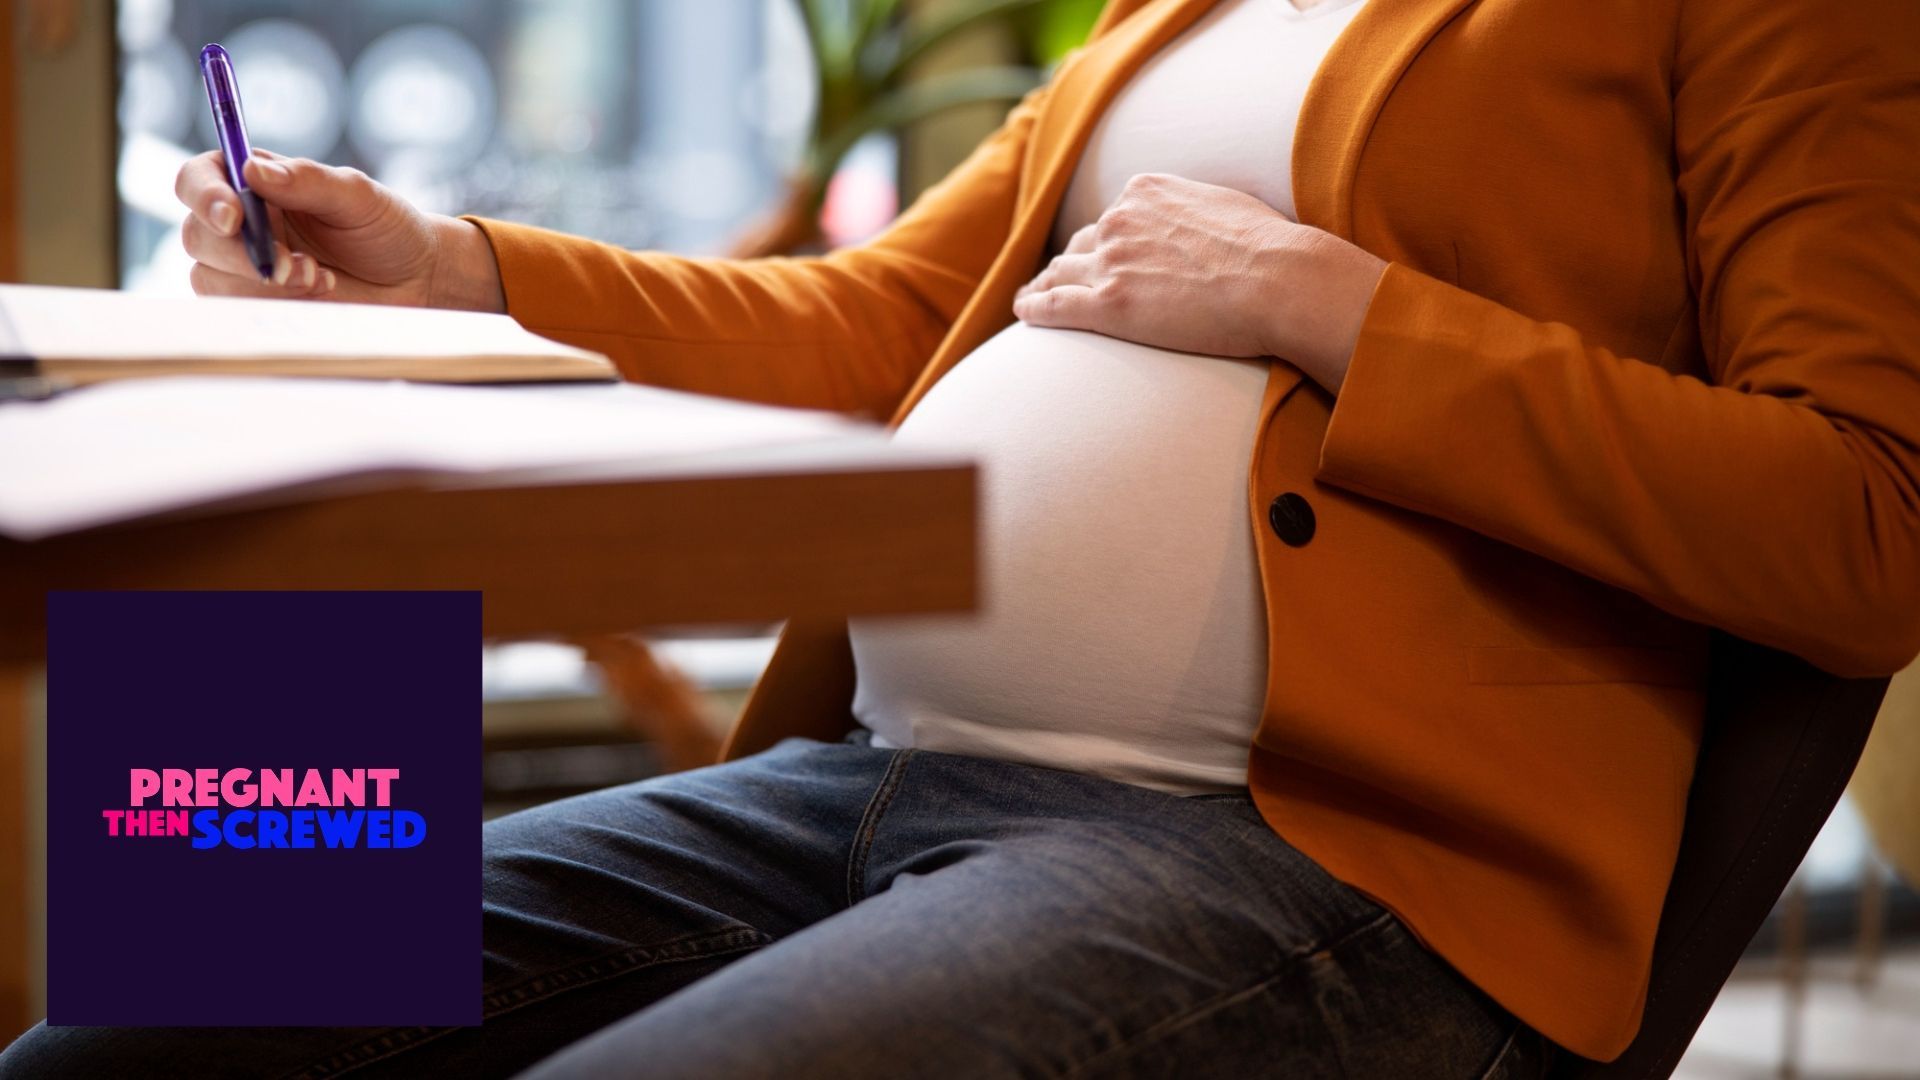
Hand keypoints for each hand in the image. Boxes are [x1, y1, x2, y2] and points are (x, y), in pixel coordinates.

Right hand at [175, 149, 504, 312]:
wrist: (414, 279)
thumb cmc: (385, 227)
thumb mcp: (356, 196)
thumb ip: (308, 181)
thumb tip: (253, 169)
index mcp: (254, 182)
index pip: (198, 179)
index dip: (204, 197)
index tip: (233, 217)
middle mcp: (240, 222)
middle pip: (198, 235)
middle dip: (241, 254)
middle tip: (294, 265)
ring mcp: (243, 266)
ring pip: (210, 278)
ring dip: (261, 285)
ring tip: (320, 278)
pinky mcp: (258, 304)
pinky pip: (237, 310)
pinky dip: (275, 305)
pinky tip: (319, 293)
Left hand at [1012, 173, 1387, 392]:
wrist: (1277, 280)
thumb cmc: (1268, 248)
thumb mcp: (1224, 204)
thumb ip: (1193, 208)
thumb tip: (1195, 220)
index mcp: (1145, 192)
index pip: (1112, 217)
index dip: (1105, 241)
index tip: (1102, 255)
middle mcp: (1118, 221)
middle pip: (1080, 245)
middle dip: (1071, 263)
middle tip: (1059, 280)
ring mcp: (1110, 262)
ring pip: (1060, 273)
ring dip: (1044, 286)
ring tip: (1031, 299)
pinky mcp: (1108, 305)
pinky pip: (1055, 306)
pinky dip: (1034, 308)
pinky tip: (1023, 314)